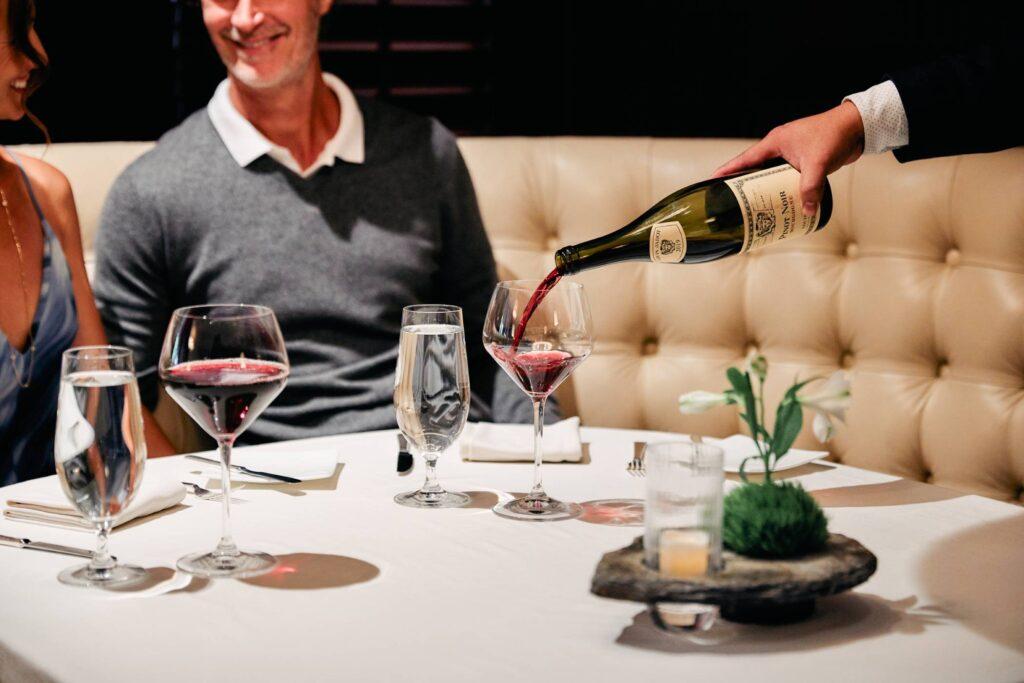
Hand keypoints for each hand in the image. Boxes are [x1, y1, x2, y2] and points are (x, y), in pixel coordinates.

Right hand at [713, 101, 865, 214]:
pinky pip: (786, 177)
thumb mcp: (817, 163)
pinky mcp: (803, 160)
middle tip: (732, 200)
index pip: (745, 159)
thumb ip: (810, 187)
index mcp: (775, 142)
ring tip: (755, 205)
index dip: (728, 170)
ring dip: (765, 188)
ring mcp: (791, 154)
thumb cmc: (834, 134)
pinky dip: (783, 188)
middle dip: (743, 184)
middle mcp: (780, 147)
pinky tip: (783, 200)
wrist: (856, 127)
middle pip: (755, 168)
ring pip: (771, 174)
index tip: (712, 181)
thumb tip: (806, 209)